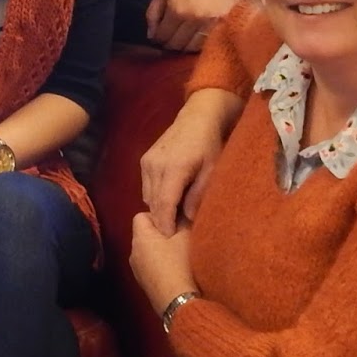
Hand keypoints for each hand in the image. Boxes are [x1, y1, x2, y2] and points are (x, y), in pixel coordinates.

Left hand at [129, 212, 197, 315]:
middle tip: (180, 238)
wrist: (179, 303)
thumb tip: (181, 211)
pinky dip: (161, 265)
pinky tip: (176, 271)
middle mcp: (133, 253)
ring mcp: (137, 271)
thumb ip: (183, 220)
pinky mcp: (144, 285)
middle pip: (145, 234)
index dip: (158, 215)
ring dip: (162, 250)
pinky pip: (151, 266)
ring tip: (180, 255)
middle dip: (161, 233)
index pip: (141, 215)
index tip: (174, 223)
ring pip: (148, 251)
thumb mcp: (186, 237)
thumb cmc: (181, 265)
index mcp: (139, 238)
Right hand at [140, 100, 227, 235]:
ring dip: (158, 207)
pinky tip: (169, 198)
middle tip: (175, 230)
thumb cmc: (209, 145)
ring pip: (147, 195)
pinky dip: (155, 195)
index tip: (169, 238)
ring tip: (173, 215)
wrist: (196, 119)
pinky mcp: (144, 160)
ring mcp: (147, 162)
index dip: (165, 223)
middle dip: (162, 218)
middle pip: (153, 202)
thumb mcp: (212, 171)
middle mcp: (155, 166)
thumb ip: (198, 195)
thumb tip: (187, 218)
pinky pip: (146, 185)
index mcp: (174, 169)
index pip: (163, 204)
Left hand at [145, 0, 238, 51]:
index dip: (158, 39)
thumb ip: (153, 13)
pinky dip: (199, 41)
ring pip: (194, 47)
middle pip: (178, 45)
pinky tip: (195, 35)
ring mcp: (212, 21)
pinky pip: (209, 40)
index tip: (157, 36)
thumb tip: (151, 35)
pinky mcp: (224, 20)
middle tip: (168, 38)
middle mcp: (195, 18)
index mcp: (177, 10)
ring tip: (181, 38)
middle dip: (169, 45)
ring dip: (185, 46)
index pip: (163, 37)